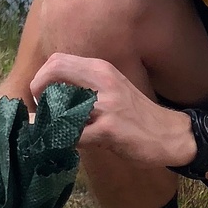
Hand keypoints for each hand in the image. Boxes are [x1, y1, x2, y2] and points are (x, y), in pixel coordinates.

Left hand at [30, 54, 195, 168]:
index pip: (57, 61)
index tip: (41, 99)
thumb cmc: (138, 116)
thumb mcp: (111, 91)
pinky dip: (61, 141)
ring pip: (59, 105)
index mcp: (101, 69)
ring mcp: (106, 105)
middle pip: (53, 72)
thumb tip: (50, 96)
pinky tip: (62, 147)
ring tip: (47, 132)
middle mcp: (103, 80)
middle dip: (36, 93)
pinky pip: (73, 134)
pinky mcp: (110, 129)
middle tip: (39, 114)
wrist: (170, 134)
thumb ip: (84, 89)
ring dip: (46, 121)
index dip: (41, 79)